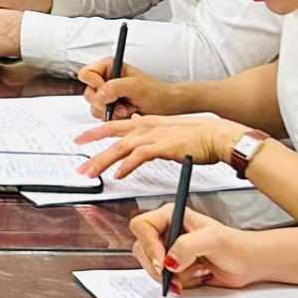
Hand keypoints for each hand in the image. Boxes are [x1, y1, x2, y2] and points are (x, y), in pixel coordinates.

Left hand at [72, 111, 241, 181]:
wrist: (217, 135)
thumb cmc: (198, 135)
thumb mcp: (168, 128)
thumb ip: (150, 128)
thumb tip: (137, 124)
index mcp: (146, 123)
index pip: (114, 126)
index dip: (95, 132)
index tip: (80, 139)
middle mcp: (147, 127)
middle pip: (112, 139)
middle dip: (93, 153)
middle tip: (80, 167)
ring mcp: (154, 136)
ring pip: (121, 148)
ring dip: (103, 162)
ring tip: (91, 173)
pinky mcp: (164, 147)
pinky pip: (140, 156)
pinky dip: (127, 165)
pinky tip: (119, 174)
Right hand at [78, 60, 178, 120]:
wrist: (165, 107)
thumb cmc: (155, 93)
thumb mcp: (136, 86)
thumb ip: (115, 87)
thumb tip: (99, 94)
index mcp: (109, 67)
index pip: (86, 74)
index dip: (95, 84)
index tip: (108, 91)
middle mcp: (105, 80)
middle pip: (88, 93)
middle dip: (106, 103)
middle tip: (122, 104)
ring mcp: (106, 95)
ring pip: (94, 107)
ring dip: (111, 112)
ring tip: (128, 109)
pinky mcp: (109, 109)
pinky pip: (101, 116)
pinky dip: (114, 118)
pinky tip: (127, 114)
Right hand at [129, 210, 269, 291]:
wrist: (247, 264)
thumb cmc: (235, 245)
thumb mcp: (212, 240)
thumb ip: (187, 246)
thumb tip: (169, 261)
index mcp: (171, 216)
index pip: (142, 226)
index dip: (149, 245)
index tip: (164, 262)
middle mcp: (167, 231)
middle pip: (142, 249)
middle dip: (160, 266)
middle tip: (176, 273)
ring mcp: (169, 250)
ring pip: (151, 266)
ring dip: (173, 276)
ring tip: (196, 271)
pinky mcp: (175, 267)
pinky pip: (164, 279)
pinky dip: (179, 283)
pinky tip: (198, 276)